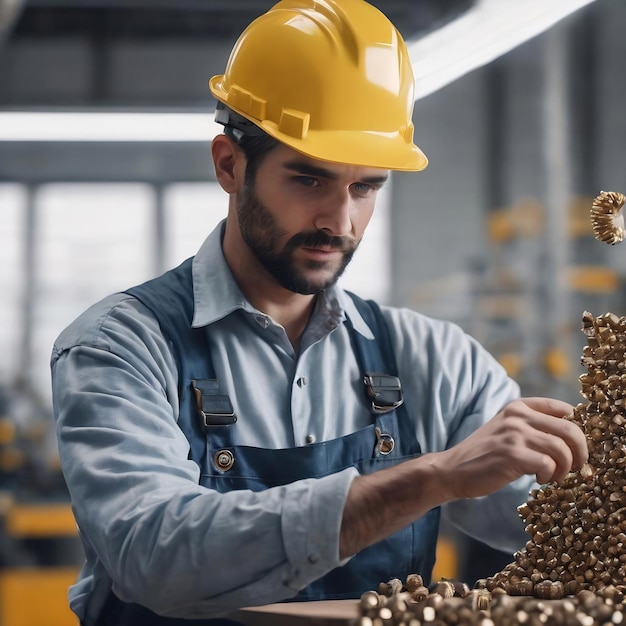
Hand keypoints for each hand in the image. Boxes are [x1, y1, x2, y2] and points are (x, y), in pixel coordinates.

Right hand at [432, 397, 587, 499]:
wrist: (452, 469)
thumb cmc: (483, 454)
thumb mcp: (506, 430)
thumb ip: (532, 427)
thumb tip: (572, 438)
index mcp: (518, 406)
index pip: (563, 409)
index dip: (577, 430)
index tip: (574, 448)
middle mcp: (517, 416)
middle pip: (570, 429)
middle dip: (580, 452)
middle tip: (576, 467)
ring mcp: (514, 434)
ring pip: (562, 449)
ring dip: (565, 468)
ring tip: (552, 476)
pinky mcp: (512, 454)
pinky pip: (549, 464)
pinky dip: (549, 476)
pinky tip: (538, 479)